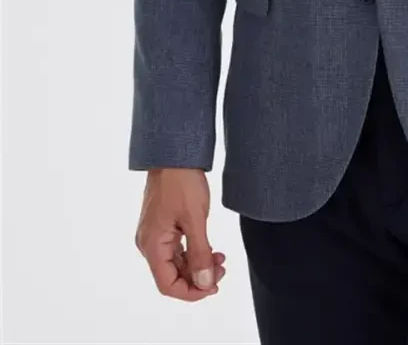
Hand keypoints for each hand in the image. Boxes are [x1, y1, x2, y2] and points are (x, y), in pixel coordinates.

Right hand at [135, 168, 225, 300]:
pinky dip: (193, 253)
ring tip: (220, 259)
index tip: (213, 287)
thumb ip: (200, 254)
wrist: (173, 152)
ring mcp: (154, 234)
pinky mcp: (162, 225)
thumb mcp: (195, 219)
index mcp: (152, 245)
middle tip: (222, 270)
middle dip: (198, 278)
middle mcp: (149, 243)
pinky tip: (210, 249)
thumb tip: (205, 283)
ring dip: (197, 266)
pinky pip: (176, 249)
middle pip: (171, 276)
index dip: (191, 292)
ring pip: (175, 263)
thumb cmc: (181, 181)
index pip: (167, 284)